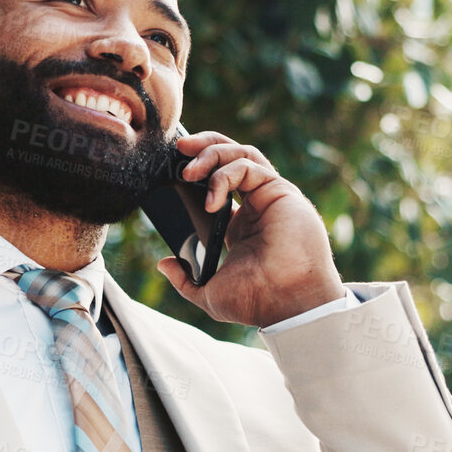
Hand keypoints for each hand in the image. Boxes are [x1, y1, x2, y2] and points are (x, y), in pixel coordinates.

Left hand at [152, 130, 348, 327]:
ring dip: (211, 153)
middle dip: (203, 147)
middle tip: (178, 149)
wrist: (287, 304)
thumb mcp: (209, 293)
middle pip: (230, 158)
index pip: (219, 183)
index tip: (172, 171)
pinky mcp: (280, 191)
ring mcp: (270, 195)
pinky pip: (249, 165)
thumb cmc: (257, 302)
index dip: (198, 171)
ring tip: (187, 170)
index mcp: (241, 225)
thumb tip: (164, 265)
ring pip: (241, 154)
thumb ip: (185, 280)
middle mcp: (257, 206)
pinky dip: (225, 175)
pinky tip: (211, 200)